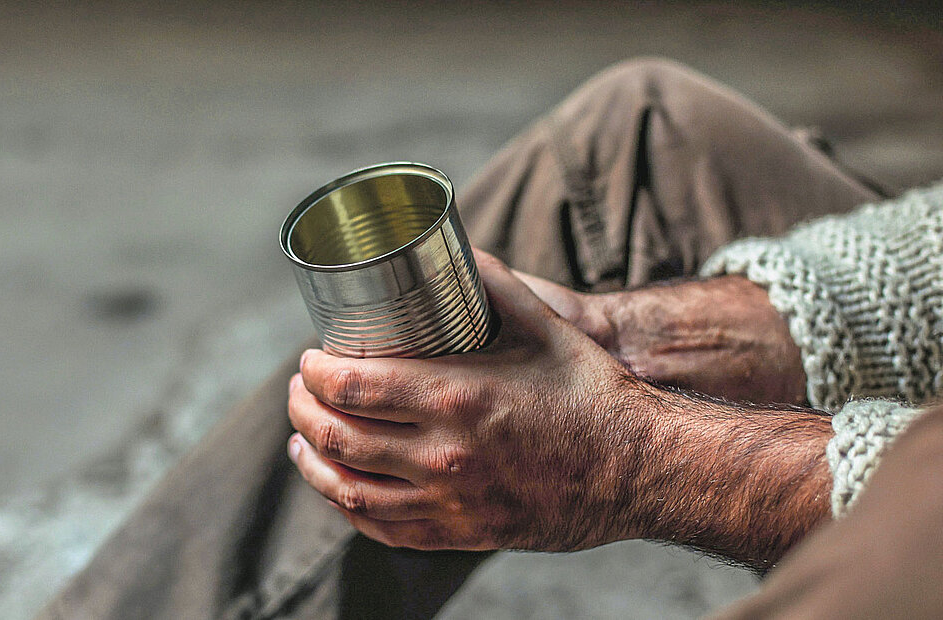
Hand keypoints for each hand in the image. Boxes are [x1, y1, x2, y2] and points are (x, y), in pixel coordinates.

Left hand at [287, 251, 832, 565]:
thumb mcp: (543, 327)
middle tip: (302, 391)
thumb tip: (456, 249)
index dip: (316, 373)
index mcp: (456, 397)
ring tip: (304, 440)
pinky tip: (342, 486)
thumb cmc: (592, 393)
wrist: (640, 467)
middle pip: (339, 436)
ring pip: (350, 490)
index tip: (310, 358)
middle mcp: (445, 454)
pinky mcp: (463, 533)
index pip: (353, 387)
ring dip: (314, 462)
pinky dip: (349, 507)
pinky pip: (385, 529)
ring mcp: (451, 500)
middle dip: (304, 410)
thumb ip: (494, 283)